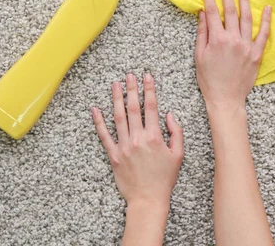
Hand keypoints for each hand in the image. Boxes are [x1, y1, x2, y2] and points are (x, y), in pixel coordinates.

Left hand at [92, 73, 183, 208]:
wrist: (148, 199)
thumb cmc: (164, 179)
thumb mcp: (178, 155)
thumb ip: (176, 132)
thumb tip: (169, 115)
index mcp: (154, 137)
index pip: (151, 107)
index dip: (149, 90)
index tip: (147, 77)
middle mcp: (138, 139)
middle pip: (133, 108)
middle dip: (132, 89)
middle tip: (129, 75)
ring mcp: (124, 146)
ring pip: (118, 117)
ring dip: (116, 99)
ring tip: (115, 84)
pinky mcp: (114, 156)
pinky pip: (104, 136)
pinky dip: (99, 122)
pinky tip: (95, 109)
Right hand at [195, 0, 270, 121]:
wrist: (226, 99)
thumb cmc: (209, 79)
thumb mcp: (199, 56)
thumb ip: (202, 33)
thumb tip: (203, 14)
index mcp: (216, 39)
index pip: (212, 12)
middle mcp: (232, 39)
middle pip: (230, 10)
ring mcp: (246, 46)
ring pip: (246, 17)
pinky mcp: (256, 53)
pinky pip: (263, 34)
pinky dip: (265, 20)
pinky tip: (266, 8)